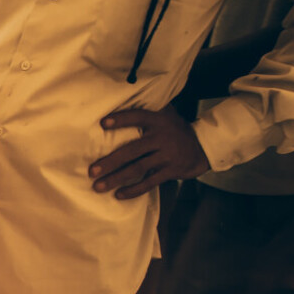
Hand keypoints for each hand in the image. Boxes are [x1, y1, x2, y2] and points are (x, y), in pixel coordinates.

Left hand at [90, 107, 209, 199]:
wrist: (203, 147)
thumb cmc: (174, 130)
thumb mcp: (166, 115)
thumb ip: (148, 110)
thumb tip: (119, 98)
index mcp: (158, 120)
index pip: (138, 117)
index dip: (122, 119)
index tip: (103, 123)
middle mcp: (162, 137)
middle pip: (132, 150)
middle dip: (110, 162)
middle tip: (91, 171)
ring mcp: (167, 155)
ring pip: (138, 168)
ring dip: (116, 178)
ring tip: (98, 186)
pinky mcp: (171, 170)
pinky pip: (149, 182)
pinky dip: (133, 190)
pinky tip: (118, 195)